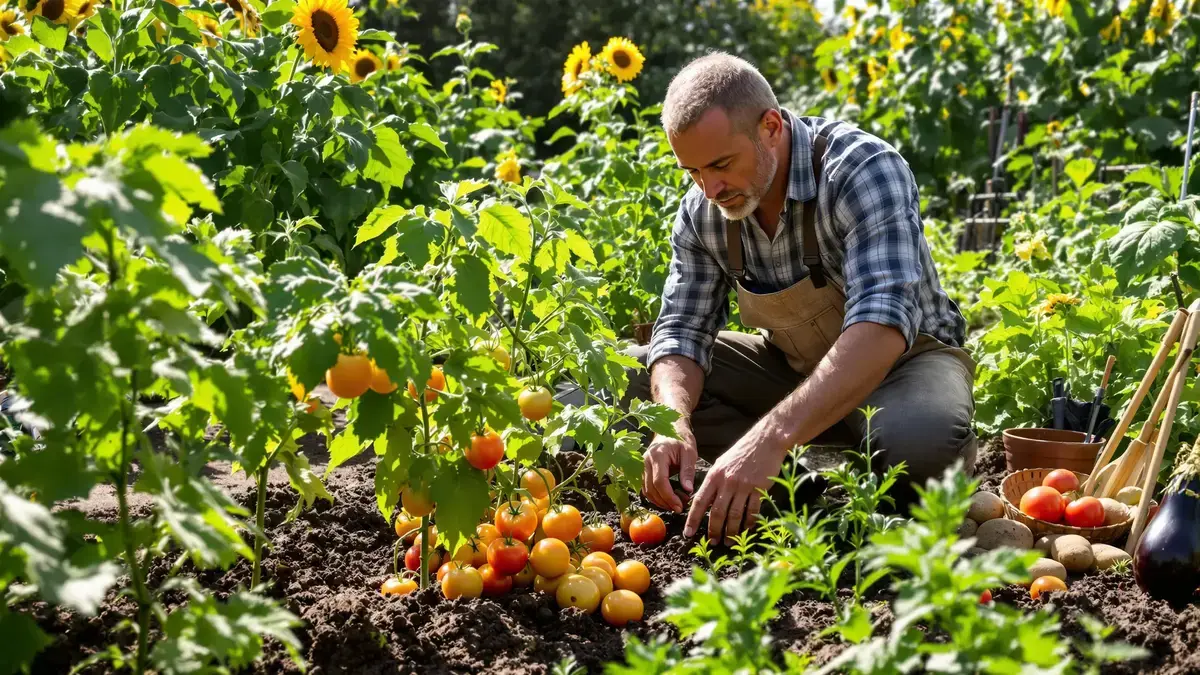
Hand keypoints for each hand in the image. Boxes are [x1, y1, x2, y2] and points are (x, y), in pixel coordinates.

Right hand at [641, 420, 697, 512]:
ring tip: (676, 503)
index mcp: (657, 455)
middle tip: (680, 507)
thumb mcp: (689, 452)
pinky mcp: (643, 470)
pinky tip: (668, 499)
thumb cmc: (681, 439)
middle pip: (651, 489)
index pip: (659, 481)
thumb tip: (688, 490)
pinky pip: (646, 488)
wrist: (671, 428)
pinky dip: (656, 496)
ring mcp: (642, 466)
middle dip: (665, 502)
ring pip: (646, 491)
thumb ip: (687, 471)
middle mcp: (645, 461)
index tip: (680, 506)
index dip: (669, 497)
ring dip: (660, 501)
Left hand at [683, 425, 784, 544]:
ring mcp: (743, 486)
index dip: (693, 519)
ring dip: (731, 532)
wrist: (765, 442)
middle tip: (712, 542)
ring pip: (734, 515)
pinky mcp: (759, 488)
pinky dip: (749, 523)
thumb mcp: (721, 464)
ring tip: (729, 542)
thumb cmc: (741, 453)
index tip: (688, 533)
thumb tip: (704, 502)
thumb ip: (713, 483)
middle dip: (714, 531)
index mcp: (714, 476)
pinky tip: (746, 530)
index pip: (700, 501)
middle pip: (717, 512)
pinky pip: (752, 511)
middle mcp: (727, 482)